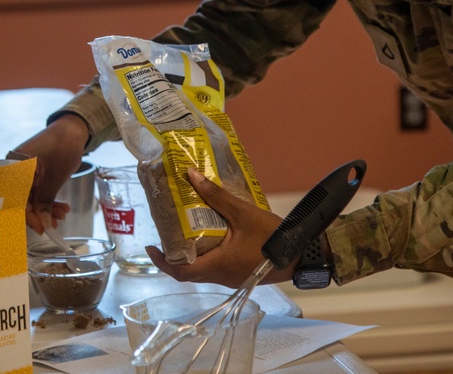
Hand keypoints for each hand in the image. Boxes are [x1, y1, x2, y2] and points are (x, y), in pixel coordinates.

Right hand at [7, 114, 89, 233]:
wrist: (73, 130)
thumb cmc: (63, 146)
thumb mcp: (55, 177)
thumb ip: (46, 201)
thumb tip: (42, 225)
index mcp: (14, 165)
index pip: (15, 198)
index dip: (27, 216)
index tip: (41, 228)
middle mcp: (15, 169)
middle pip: (22, 199)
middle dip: (39, 213)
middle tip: (53, 224)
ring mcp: (24, 172)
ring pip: (31, 197)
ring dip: (46, 208)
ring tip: (62, 214)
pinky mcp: (33, 174)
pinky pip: (37, 191)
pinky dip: (48, 200)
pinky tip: (61, 208)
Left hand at [147, 167, 294, 286]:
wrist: (302, 254)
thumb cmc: (273, 237)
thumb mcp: (243, 213)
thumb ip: (216, 196)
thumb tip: (191, 175)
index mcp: (218, 265)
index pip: (180, 271)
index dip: (161, 261)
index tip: (151, 246)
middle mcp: (221, 276)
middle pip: (188, 271)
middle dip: (174, 254)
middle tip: (166, 232)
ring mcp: (230, 277)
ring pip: (201, 269)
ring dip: (190, 253)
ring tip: (183, 230)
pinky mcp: (239, 274)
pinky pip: (214, 267)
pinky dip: (205, 253)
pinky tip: (206, 235)